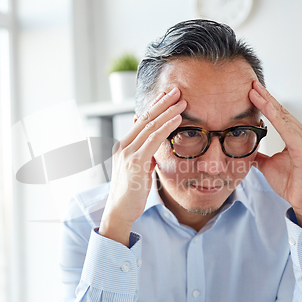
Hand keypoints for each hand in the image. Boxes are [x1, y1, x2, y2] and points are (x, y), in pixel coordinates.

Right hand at [99, 87, 186, 245]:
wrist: (119, 211)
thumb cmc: (130, 193)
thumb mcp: (138, 170)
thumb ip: (144, 156)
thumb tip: (154, 148)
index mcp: (123, 146)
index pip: (140, 121)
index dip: (155, 107)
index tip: (167, 97)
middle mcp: (123, 146)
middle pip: (145, 118)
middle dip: (162, 103)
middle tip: (177, 90)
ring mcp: (128, 153)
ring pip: (150, 126)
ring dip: (168, 112)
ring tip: (182, 101)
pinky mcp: (135, 162)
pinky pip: (153, 139)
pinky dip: (166, 127)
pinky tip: (177, 119)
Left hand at [249, 81, 301, 225]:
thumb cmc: (292, 183)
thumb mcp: (268, 166)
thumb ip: (259, 156)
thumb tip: (248, 150)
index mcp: (296, 137)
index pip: (279, 115)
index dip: (266, 103)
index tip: (251, 91)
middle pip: (281, 111)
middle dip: (265, 97)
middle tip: (251, 83)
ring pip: (283, 117)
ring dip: (268, 102)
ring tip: (254, 91)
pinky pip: (287, 129)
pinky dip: (275, 117)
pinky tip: (265, 107)